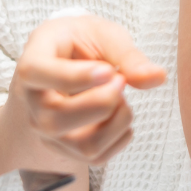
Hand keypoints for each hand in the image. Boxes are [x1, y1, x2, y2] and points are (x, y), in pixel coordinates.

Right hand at [6, 14, 164, 167]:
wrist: (66, 60)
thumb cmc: (81, 41)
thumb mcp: (102, 34)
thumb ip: (127, 55)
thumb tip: (158, 77)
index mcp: (33, 60)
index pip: (38, 73)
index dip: (74, 77)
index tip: (108, 71)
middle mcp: (32, 101)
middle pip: (57, 118)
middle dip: (101, 102)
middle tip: (120, 79)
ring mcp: (46, 130)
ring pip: (80, 144)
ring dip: (115, 121)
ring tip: (121, 95)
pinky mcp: (65, 148)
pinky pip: (96, 157)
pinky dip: (120, 135)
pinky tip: (120, 112)